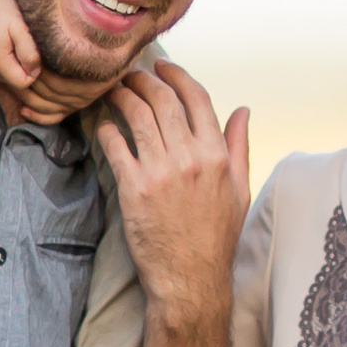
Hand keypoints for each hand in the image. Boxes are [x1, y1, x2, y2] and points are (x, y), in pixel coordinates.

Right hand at [0, 0, 42, 106]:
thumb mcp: (21, 27)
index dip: (32, 70)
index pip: (22, 83)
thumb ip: (30, 52)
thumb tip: (34, 73)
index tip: (31, 51)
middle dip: (20, 68)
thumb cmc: (1, 4)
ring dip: (7, 63)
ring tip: (7, 40)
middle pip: (10, 81)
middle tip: (20, 43)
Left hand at [96, 60, 249, 312]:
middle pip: (163, 100)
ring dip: (122, 97)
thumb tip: (242, 110)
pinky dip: (107, 129)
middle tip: (131, 76)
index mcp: (217, 156)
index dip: (177, 75)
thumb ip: (238, 146)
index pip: (197, 98)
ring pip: (137, 116)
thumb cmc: (216, 238)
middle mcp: (191, 159)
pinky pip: (116, 146)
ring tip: (113, 92)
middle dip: (144, 80)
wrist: (191, 280)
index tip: (162, 66)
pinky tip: (104, 125)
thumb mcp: (239, 190)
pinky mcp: (135, 190)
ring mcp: (161, 173)